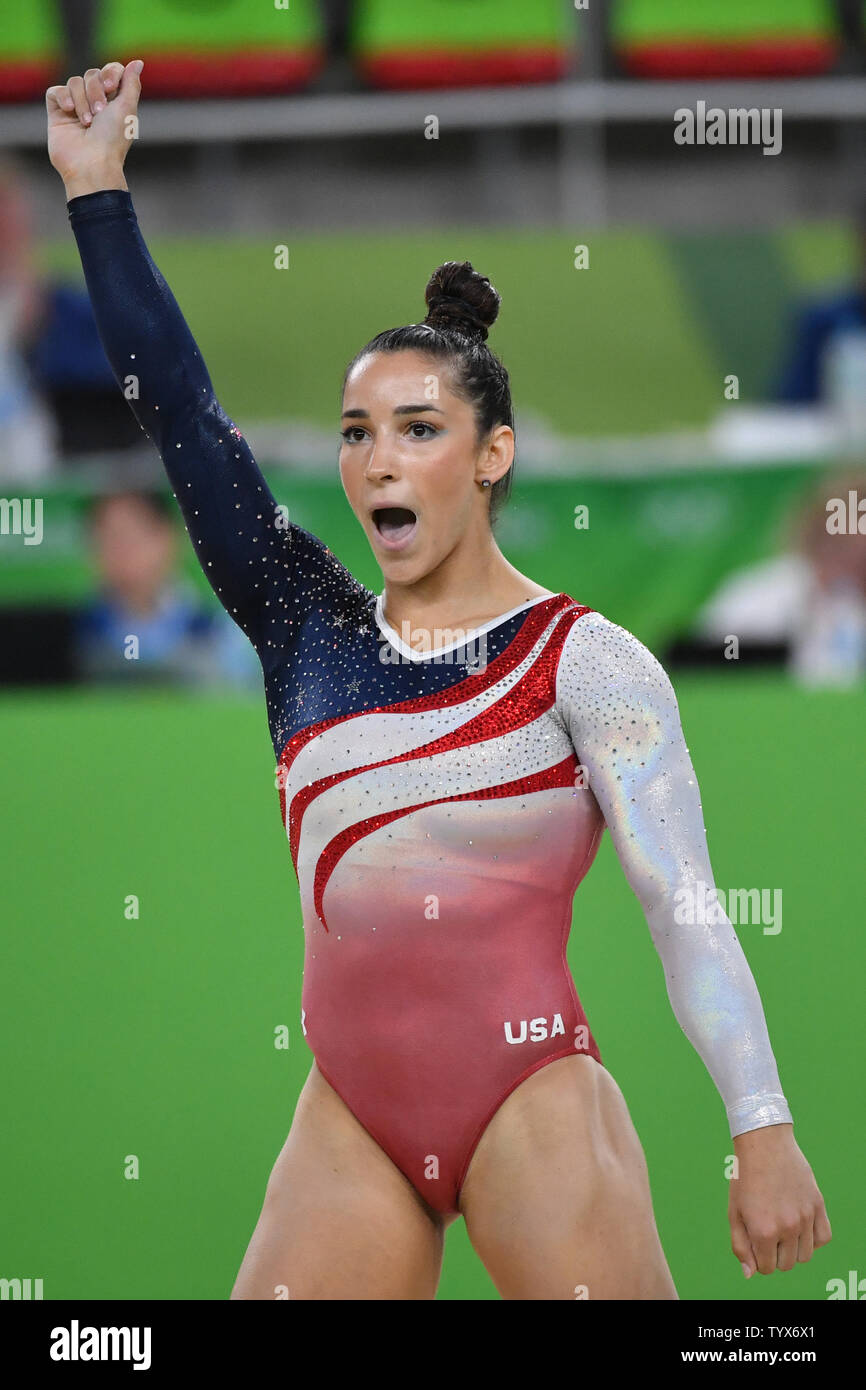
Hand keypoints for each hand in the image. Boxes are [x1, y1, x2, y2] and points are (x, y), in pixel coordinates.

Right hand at [46, 59, 142, 198]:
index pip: (111, 71)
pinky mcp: (57, 113)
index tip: (111, 87)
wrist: (91, 163)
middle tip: (100, 112)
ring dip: (82, 100)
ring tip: (86, 122)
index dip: (110, 73)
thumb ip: (131, 83)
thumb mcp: (128, 108)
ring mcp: (75, 107)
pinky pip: (56, 91)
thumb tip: (138, 62)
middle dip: (96, 90)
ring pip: (74, 82)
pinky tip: (69, 111)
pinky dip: (63, 98)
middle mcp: (95, 102)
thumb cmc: (113, 140)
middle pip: (92, 74)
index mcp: (115, 101)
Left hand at [728, 1123, 830, 1276]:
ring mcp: (805, 1217)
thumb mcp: (734, 1212)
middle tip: (766, 1231)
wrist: (764, 1144)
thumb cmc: (745, 1178)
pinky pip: (824, 1238)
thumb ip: (740, 1246)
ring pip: (805, 1255)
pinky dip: (813, 1238)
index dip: (758, 1258)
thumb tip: (751, 1274)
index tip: (754, 1241)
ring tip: (781, 1227)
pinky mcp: (818, 1205)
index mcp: (762, 1231)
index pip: (766, 1268)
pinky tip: (800, 1225)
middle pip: (786, 1264)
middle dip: (774, 1254)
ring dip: (793, 1248)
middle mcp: (787, 1227)